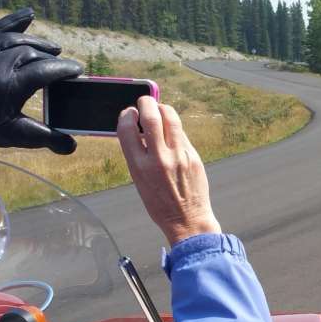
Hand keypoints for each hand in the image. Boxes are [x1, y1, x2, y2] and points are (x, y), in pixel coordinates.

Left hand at [0, 8, 82, 154]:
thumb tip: (72, 146)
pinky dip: (14, 21)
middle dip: (53, 59)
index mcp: (11, 84)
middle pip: (34, 54)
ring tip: (53, 48)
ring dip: (38, 43)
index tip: (78, 71)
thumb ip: (45, 138)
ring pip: (18, 40)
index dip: (64, 69)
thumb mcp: (15, 135)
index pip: (45, 70)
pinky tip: (29, 14)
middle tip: (66, 67)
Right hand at [117, 96, 221, 245]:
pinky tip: (171, 129)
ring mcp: (179, 156)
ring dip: (163, 108)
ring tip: (159, 109)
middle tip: (144, 101)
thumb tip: (138, 129)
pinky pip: (182, 133)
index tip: (129, 113)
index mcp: (139, 166)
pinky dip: (174, 126)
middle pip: (151, 117)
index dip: (126, 115)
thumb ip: (138, 155)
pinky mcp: (194, 156)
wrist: (187, 220)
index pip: (127, 129)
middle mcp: (159, 158)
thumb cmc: (160, 204)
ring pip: (171, 118)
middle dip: (145, 103)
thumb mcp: (139, 180)